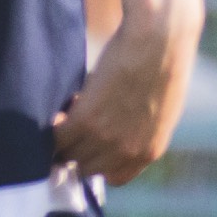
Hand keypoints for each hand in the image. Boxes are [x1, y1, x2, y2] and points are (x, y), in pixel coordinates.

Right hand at [53, 8, 194, 183]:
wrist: (160, 39)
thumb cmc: (164, 62)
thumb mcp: (159, 108)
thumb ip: (138, 129)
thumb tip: (111, 130)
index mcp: (149, 151)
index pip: (113, 177)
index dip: (99, 160)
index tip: (92, 144)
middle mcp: (127, 151)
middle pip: (86, 167)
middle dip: (78, 148)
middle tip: (74, 123)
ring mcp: (105, 138)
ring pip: (67, 153)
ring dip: (63, 136)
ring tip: (68, 110)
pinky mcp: (86, 120)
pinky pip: (56, 137)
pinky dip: (52, 126)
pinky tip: (61, 106)